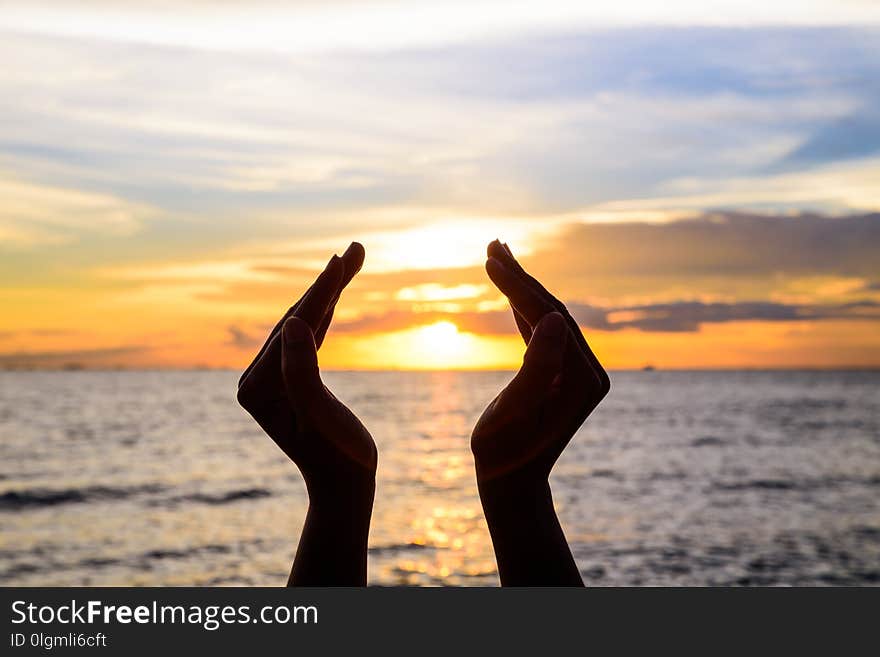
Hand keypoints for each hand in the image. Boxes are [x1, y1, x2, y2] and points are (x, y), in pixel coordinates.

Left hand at [237, 242, 376, 584]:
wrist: (345, 486)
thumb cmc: (337, 456)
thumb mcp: (320, 415)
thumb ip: (302, 368)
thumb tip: (293, 321)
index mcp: (256, 387)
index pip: (293, 330)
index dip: (321, 293)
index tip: (343, 260)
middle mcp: (257, 379)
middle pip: (297, 320)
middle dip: (328, 284)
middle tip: (356, 249)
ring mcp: (272, 378)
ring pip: (304, 324)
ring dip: (329, 293)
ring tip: (352, 258)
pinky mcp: (291, 379)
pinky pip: (310, 338)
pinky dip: (326, 313)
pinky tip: (337, 292)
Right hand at [472, 240, 608, 483]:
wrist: (512, 482)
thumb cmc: (506, 452)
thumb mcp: (515, 412)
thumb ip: (536, 366)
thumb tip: (552, 317)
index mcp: (584, 378)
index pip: (550, 318)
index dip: (518, 288)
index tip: (490, 260)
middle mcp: (590, 370)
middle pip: (552, 311)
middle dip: (521, 278)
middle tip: (492, 245)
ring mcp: (578, 371)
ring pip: (547, 317)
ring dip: (521, 287)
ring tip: (496, 255)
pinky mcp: (564, 373)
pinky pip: (543, 333)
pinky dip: (523, 310)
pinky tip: (509, 289)